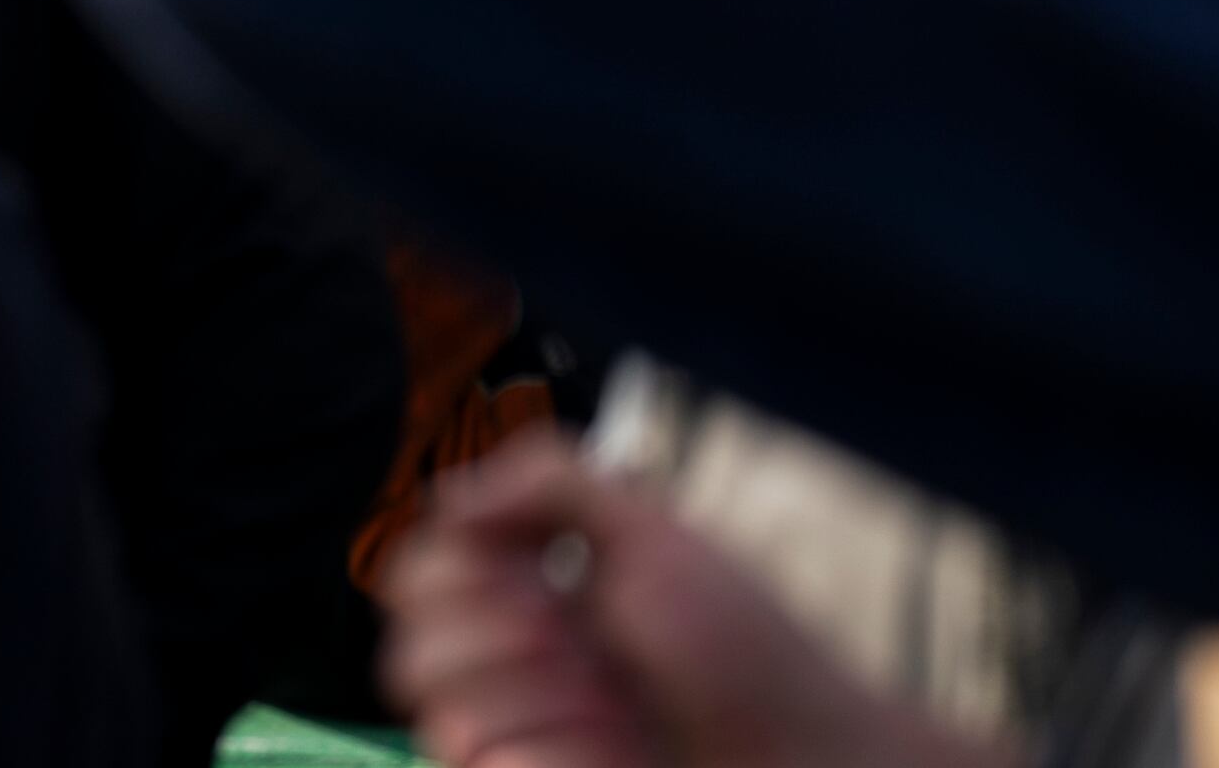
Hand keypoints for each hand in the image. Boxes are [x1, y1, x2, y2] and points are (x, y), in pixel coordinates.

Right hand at [383, 438, 1009, 767]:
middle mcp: (514, 665)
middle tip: (579, 651)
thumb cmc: (750, 654)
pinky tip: (607, 754)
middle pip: (411, 649)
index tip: (539, 581)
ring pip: (441, 720)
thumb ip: (551, 481)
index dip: (462, 575)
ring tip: (608, 713)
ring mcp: (527, 738)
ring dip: (532, 709)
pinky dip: (545, 757)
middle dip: (497, 646)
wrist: (807, 758)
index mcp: (532, 589)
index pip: (420, 572)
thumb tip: (449, 496)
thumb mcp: (658, 533)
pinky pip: (484, 766)